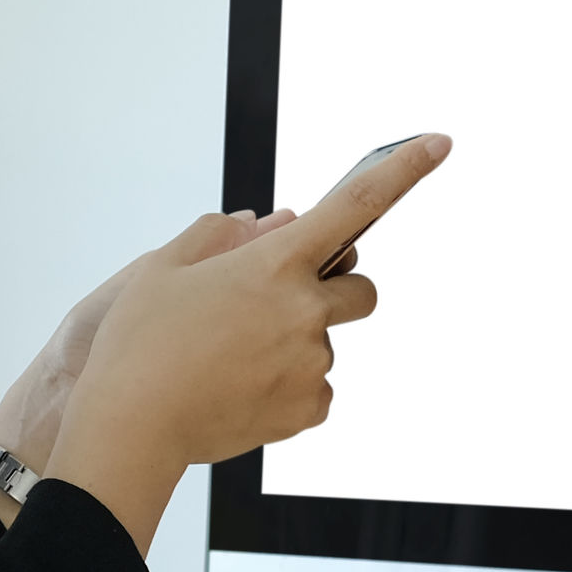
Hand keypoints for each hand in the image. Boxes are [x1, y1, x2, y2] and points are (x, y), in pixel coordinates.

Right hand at [42, 135, 450, 553]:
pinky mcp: (308, 408)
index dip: (403, 168)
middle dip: (335, 291)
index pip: (355, 203)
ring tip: (231, 360)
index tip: (438, 142)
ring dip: (295, 344)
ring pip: (325, 343)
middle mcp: (305, 309)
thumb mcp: (162, 269)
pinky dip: (287, 387)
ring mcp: (311, 362)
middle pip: (362, 290)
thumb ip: (216, 235)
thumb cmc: (138, 344)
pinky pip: (315, 389)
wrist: (133, 428)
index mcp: (273, 263)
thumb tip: (260, 227)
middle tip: (281, 305)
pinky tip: (239, 389)